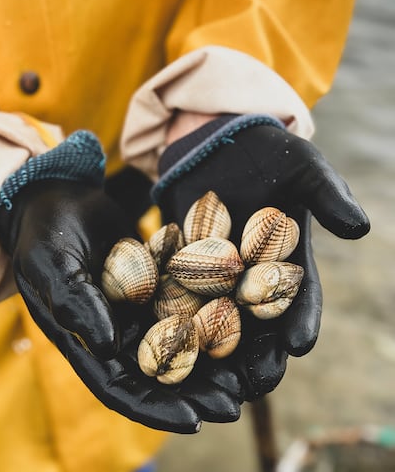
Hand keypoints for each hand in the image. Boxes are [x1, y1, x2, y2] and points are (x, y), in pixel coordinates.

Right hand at [0, 132, 242, 431]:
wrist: (64, 196)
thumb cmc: (47, 230)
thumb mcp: (52, 263)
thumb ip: (74, 303)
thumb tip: (104, 347)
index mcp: (85, 341)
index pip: (118, 388)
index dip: (154, 408)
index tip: (194, 421)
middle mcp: (116, 334)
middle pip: (157, 375)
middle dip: (195, 393)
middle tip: (235, 404)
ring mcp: (139, 310)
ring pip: (179, 345)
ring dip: (212, 363)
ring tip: (250, 374)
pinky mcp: (158, 286)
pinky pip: (187, 306)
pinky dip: (213, 318)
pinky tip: (244, 322)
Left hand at [155, 116, 369, 398]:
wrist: (219, 142)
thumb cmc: (268, 151)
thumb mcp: (304, 166)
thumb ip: (329, 195)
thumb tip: (360, 227)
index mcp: (288, 260)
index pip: (300, 297)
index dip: (302, 321)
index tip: (299, 345)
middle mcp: (254, 275)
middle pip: (260, 323)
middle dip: (261, 354)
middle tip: (256, 384)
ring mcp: (217, 273)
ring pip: (220, 319)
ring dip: (217, 350)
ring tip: (212, 379)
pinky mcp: (184, 264)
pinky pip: (179, 294)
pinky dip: (176, 317)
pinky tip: (166, 340)